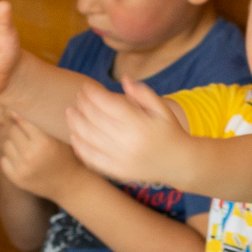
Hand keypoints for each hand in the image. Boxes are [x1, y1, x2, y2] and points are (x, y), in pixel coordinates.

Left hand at [0, 107, 83, 201]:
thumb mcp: (59, 136)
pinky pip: (3, 159)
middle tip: (31, 137)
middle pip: (13, 131)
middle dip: (20, 131)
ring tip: (29, 150)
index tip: (22, 115)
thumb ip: (42, 122)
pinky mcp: (16, 178)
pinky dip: (11, 158)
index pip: (22, 120)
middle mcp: (31, 155)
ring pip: (6, 144)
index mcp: (44, 142)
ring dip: (15, 144)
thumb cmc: (66, 155)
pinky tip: (24, 161)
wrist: (69, 184)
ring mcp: (22, 168)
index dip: (22, 117)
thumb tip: (14, 109)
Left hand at [67, 80, 193, 187]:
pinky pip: (91, 158)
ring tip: (70, 112)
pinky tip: (74, 135)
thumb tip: (123, 80)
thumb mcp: (162, 109)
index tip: (86, 87)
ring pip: (88, 138)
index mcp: (140, 124)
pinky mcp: (117, 171)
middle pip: (95, 119)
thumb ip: (143, 93)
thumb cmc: (170, 131)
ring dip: (75, 123)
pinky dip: (79, 146)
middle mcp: (128, 142)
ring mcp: (121, 159)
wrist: (180, 164)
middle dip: (83, 105)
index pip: (108, 104)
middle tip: (78, 97)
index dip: (93, 93)